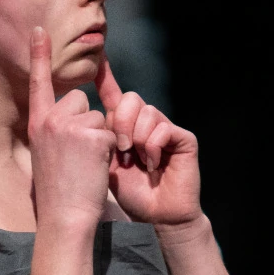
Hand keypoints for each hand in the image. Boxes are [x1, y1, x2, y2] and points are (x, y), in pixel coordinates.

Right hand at [29, 27, 117, 229]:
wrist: (65, 216)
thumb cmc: (58, 194)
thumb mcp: (45, 155)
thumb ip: (54, 132)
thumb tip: (68, 121)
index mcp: (37, 124)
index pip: (39, 83)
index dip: (40, 55)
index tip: (40, 29)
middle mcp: (50, 120)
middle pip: (81, 101)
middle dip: (88, 123)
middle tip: (79, 155)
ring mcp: (70, 125)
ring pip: (99, 117)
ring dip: (101, 138)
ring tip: (86, 164)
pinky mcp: (91, 134)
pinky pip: (111, 132)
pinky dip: (111, 150)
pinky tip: (96, 166)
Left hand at [96, 56, 201, 227]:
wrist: (157, 216)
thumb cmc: (131, 194)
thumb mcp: (106, 164)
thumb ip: (99, 139)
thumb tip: (89, 115)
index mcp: (126, 127)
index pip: (115, 95)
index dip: (106, 76)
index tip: (97, 58)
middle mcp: (147, 123)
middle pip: (130, 99)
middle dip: (121, 122)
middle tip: (121, 148)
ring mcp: (166, 129)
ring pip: (146, 111)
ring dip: (137, 137)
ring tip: (138, 160)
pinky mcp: (183, 138)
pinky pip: (162, 127)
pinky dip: (153, 147)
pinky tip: (153, 165)